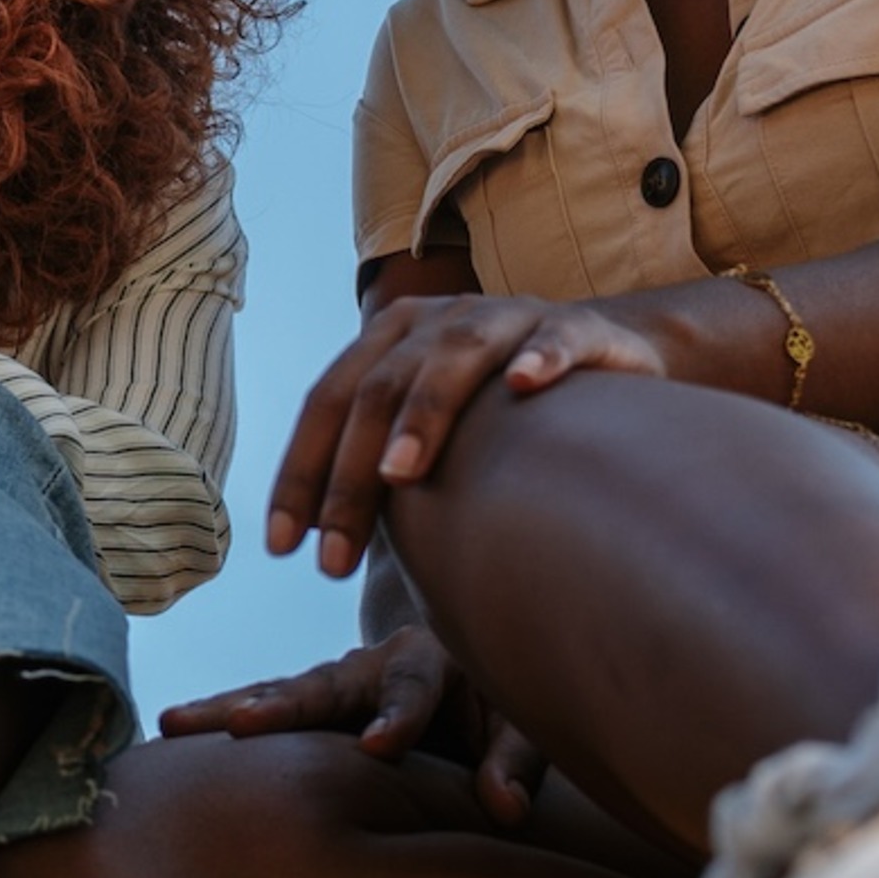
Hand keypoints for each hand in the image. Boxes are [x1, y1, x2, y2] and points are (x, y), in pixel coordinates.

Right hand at [160, 624, 544, 826]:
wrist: (464, 661)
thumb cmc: (497, 702)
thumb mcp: (519, 724)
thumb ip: (513, 762)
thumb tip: (504, 809)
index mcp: (428, 659)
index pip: (412, 690)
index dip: (399, 718)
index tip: (381, 748)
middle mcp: (371, 662)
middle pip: (324, 684)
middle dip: (282, 707)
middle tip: (240, 724)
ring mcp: (336, 681)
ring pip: (279, 691)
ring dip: (229, 706)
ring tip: (175, 723)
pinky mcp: (312, 702)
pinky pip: (264, 707)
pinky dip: (222, 715)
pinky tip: (173, 734)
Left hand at [269, 293, 665, 578]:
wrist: (597, 349)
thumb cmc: (497, 407)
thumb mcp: (434, 427)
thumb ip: (383, 464)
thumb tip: (321, 543)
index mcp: (393, 339)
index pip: (329, 400)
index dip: (301, 471)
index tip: (282, 547)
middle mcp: (442, 320)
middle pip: (380, 387)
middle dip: (350, 476)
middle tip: (334, 559)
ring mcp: (509, 318)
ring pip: (455, 356)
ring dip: (424, 412)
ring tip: (399, 472)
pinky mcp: (577, 329)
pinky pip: (556, 339)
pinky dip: (539, 358)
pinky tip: (523, 386)